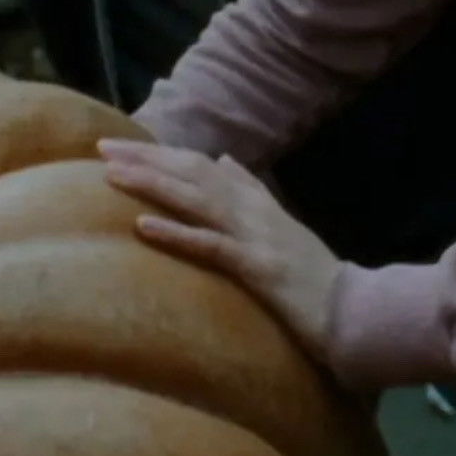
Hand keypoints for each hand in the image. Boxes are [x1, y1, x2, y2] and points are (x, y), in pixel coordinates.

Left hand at [98, 138, 344, 362]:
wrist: (353, 309)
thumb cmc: (313, 275)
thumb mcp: (281, 225)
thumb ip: (252, 191)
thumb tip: (223, 159)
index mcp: (256, 200)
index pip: (200, 166)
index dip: (160, 154)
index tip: (120, 146)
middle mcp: (253, 210)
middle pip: (192, 173)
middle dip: (146, 159)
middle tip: (102, 148)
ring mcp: (256, 237)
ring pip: (197, 200)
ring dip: (152, 185)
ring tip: (112, 175)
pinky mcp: (257, 268)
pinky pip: (210, 247)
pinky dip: (176, 234)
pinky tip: (144, 225)